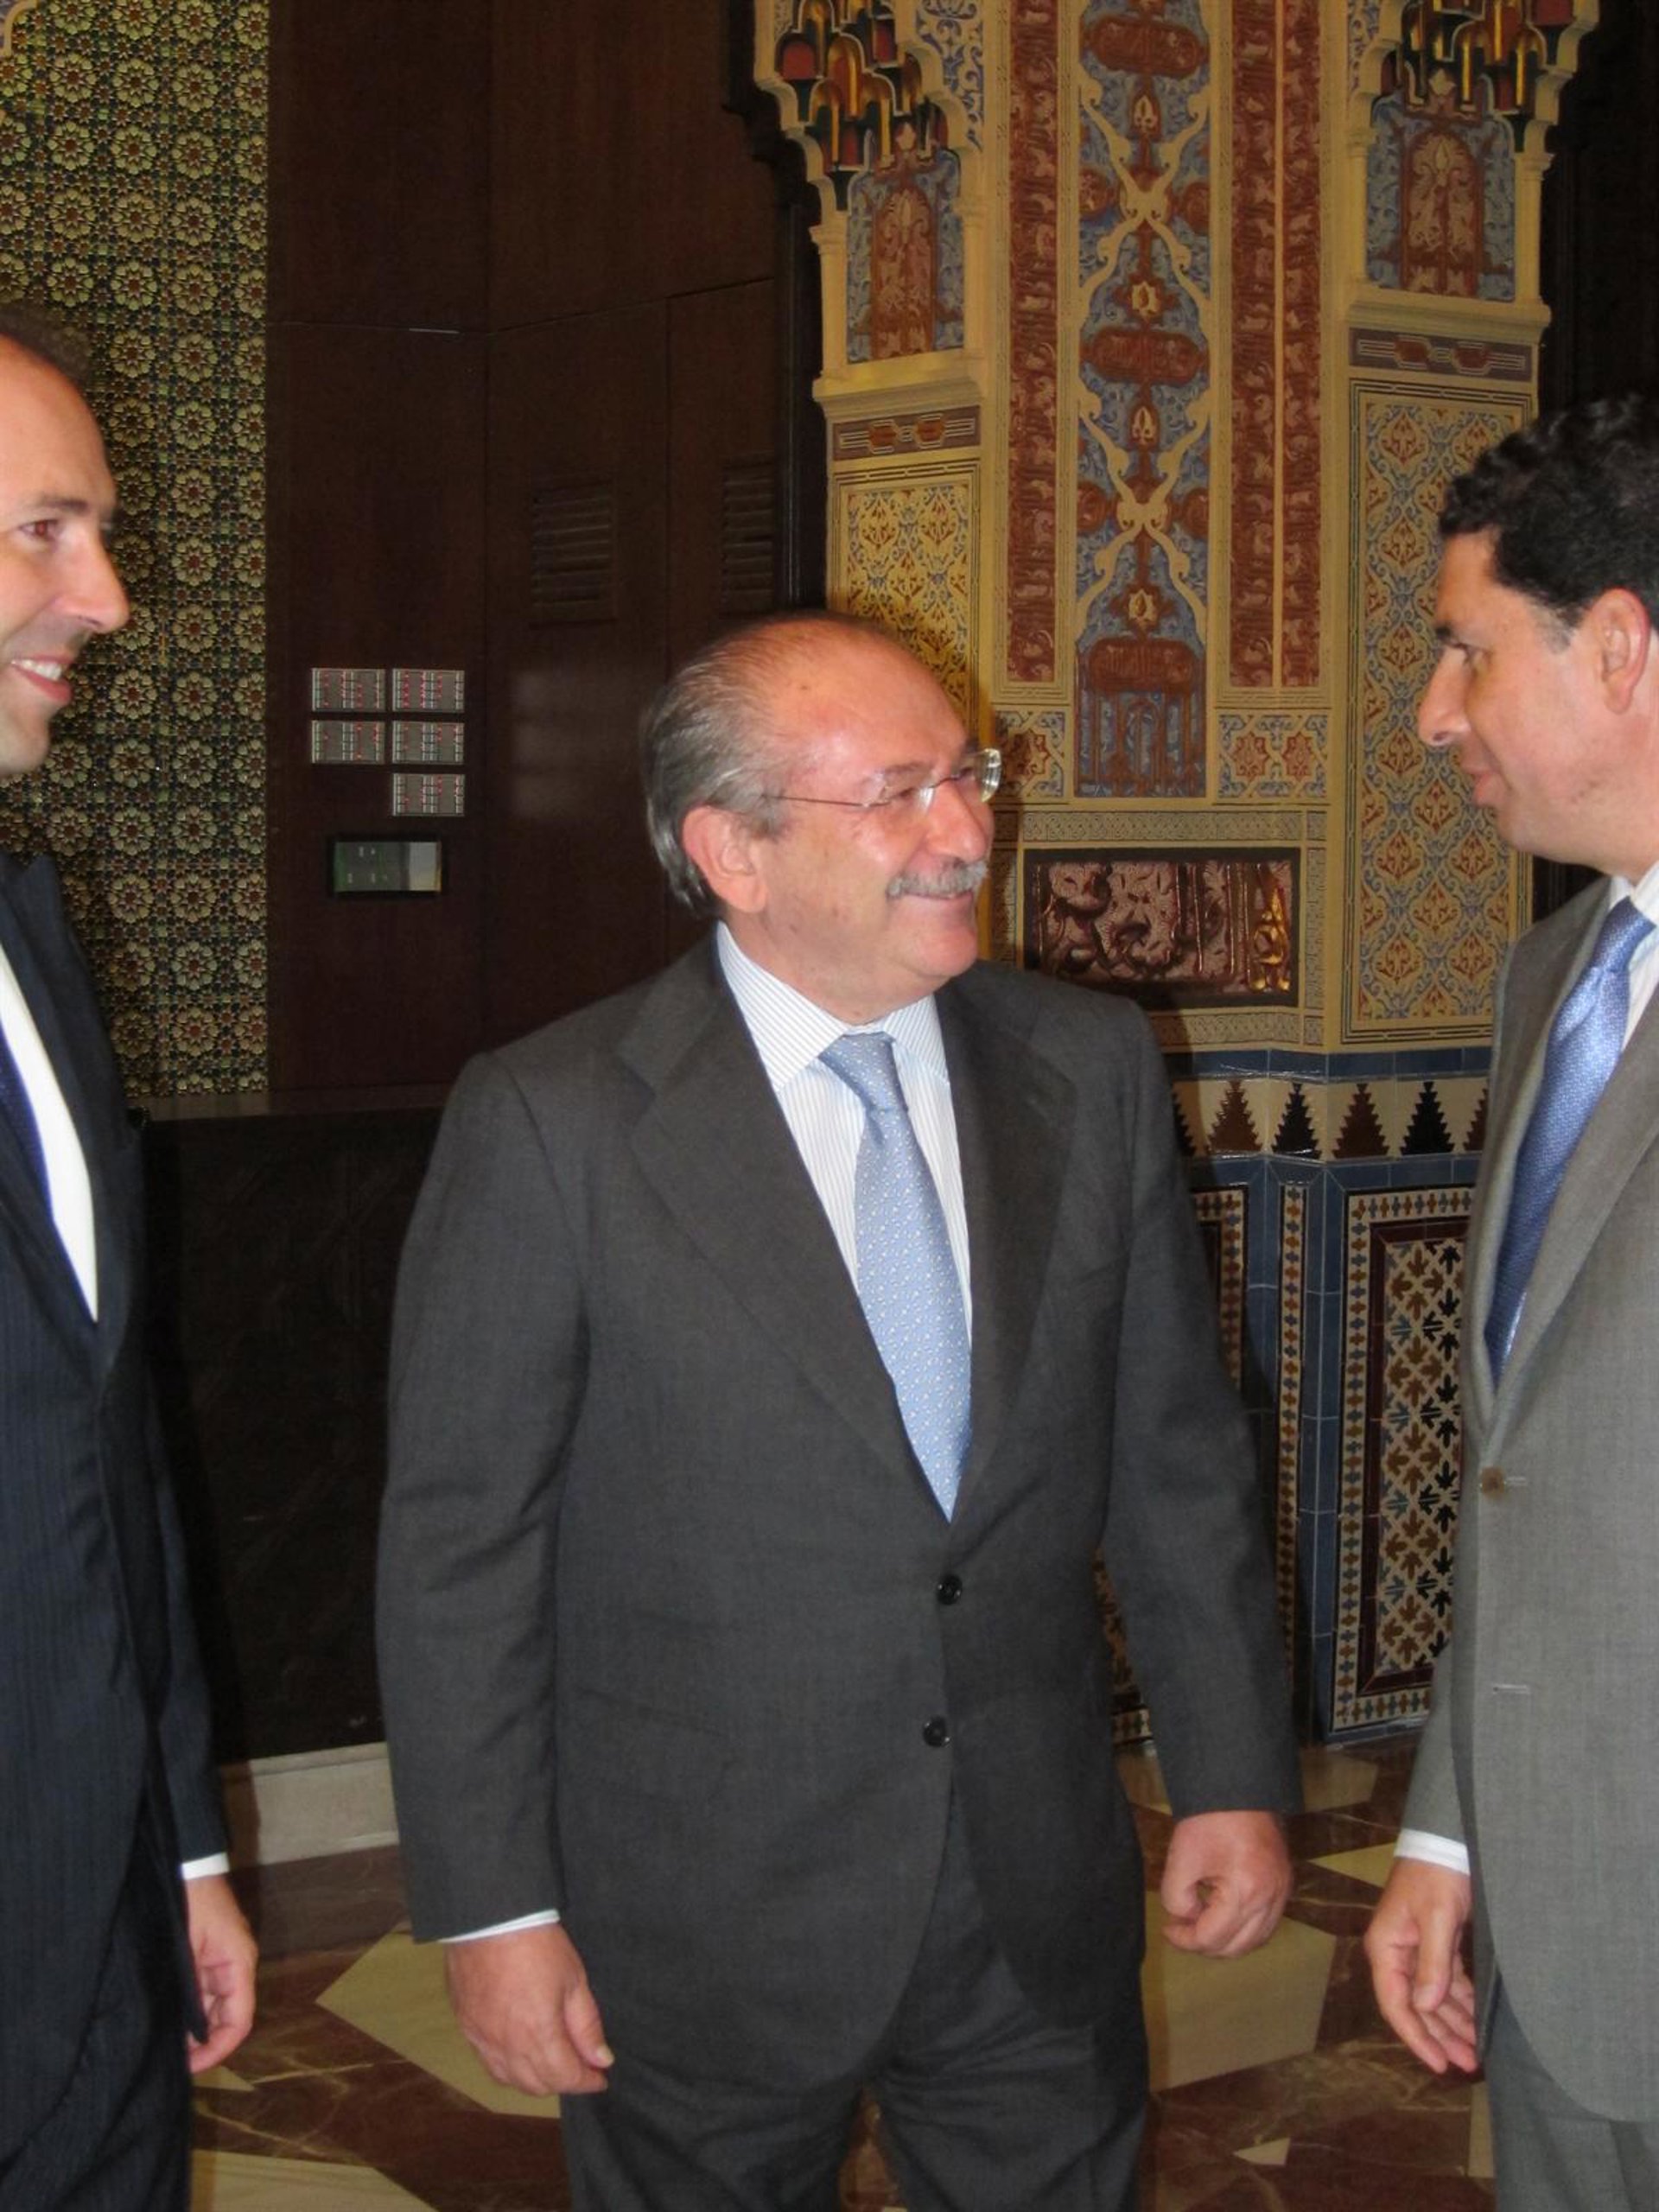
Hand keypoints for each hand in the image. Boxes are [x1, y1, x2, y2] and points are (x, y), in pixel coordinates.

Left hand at [185, 1872, 256, 2072]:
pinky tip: (167, 2022)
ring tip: (165, 2048)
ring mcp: (221, 1961)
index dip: (217, 2050)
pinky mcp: (206, 1956)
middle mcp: (235, 1966)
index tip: (188, 2068)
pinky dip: (188, 2012)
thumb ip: (189, 1992)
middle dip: (202, 2044)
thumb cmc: (189, 1903)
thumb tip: (184, 2035)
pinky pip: (202, 1993)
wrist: (186, 1865)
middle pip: (226, 2019)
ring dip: (193, 2030)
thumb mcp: (186, 1951)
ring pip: (212, 2008)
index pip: (239, 2022)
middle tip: (171, 2065)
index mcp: (239, 1964)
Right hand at [445, 1923, 613, 2095]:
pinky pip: (489, 2064)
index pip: (565, 2078)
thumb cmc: (537, 1945)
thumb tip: (601, 2060)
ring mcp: (483, 2040)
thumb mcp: (574, 1980)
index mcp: (538, 2035)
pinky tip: (520, 2055)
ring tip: (552, 2063)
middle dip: (563, 2081)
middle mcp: (508, 2047)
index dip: (586, 2082)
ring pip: (511, 2081)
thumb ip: (587, 2026)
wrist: (489, 1919)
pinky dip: (508, 2069)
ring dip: (535, 2079)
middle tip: (580, 2066)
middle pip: (538, 2085)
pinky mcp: (467, 2029)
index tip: (600, 2078)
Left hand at [1160, 1810, 1290, 1956]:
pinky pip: (1266, 1924)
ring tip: (1201, 1925)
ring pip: (1255, 1940)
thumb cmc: (1207, 1821)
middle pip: (1236, 1948)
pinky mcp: (1284, 1884)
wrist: (1238, 1789)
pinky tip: (1224, 1918)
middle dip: (1205, 1945)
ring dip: (1227, 1941)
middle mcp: (1271, 1899)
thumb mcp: (1182, 1860)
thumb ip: (1177, 1899)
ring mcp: (1282, 1893)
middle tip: (1182, 1929)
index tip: (1167, 1929)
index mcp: (1245, 1893)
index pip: (1212, 1938)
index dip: (1185, 1940)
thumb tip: (1187, 1919)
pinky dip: (1244, 1929)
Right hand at [1365, 1856, 1477, 2074]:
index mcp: (1387, 1947)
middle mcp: (1397, 1953)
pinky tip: (1475, 2020)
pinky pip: (1445, 1982)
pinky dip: (1460, 2002)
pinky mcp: (1436, 1943)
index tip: (1439, 2064)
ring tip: (1475, 2051)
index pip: (1397, 2003)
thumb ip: (1432, 1964)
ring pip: (1433, 1998)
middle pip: (1416, 2006)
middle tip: (1468, 2063)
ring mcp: (1416, 1948)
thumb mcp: (1438, 1918)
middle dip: (1440, 2036)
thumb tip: (1424, 2007)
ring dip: (1452, 2023)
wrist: (1447, 1840)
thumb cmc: (1437, 1876)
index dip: (1417, 2036)